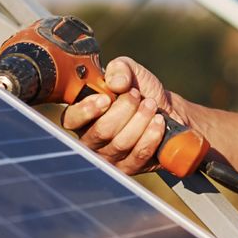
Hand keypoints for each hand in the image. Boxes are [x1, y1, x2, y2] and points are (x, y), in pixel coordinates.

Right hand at [61, 56, 173, 175]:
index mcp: (82, 115)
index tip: (106, 98)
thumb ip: (119, 69)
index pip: (71, 119)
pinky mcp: (127, 168)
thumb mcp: (129, 71)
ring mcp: (108, 157)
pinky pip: (138, 155)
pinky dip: (151, 136)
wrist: (167, 111)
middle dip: (125, 109)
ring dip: (141, 120)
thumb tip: (116, 83)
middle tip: (137, 95)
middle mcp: (90, 139)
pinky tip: (158, 122)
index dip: (86, 111)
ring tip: (151, 105)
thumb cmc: (141, 91)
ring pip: (122, 143)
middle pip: (102, 131)